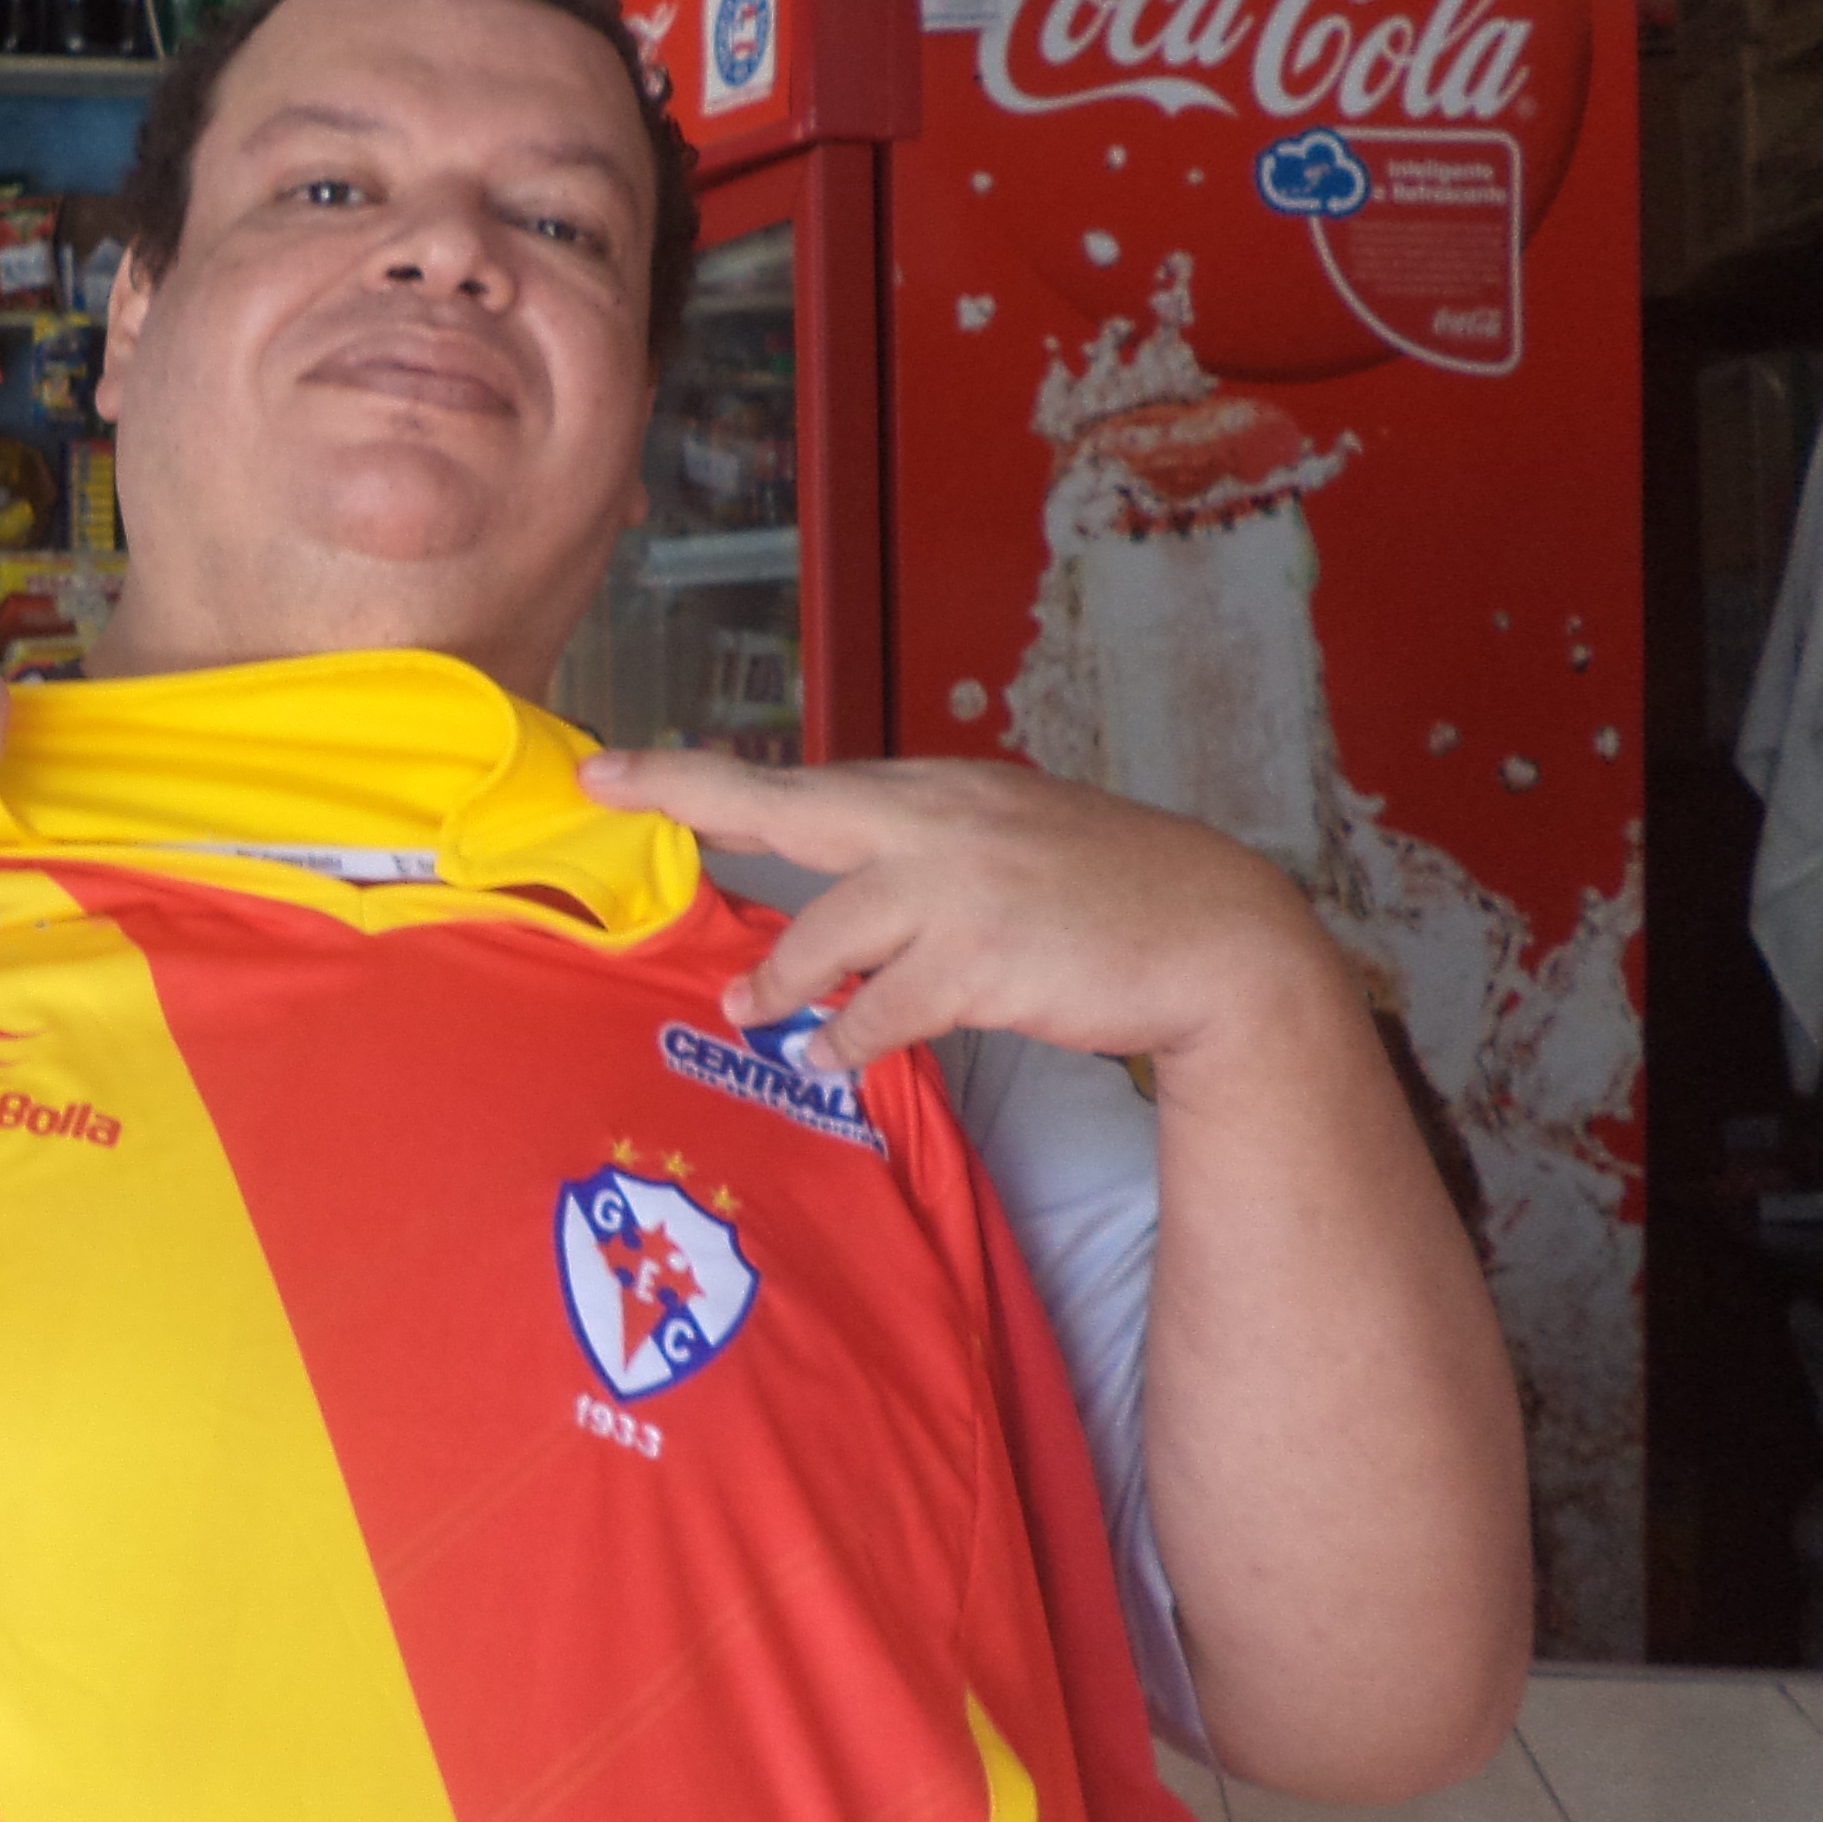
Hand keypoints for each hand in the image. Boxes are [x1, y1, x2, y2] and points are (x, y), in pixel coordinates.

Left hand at [575, 746, 1339, 1074]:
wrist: (1217, 934)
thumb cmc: (1106, 890)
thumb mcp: (1006, 835)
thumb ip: (918, 848)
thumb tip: (834, 889)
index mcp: (936, 791)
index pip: (798, 778)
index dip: (695, 772)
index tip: (611, 766)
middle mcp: (936, 822)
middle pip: (784, 806)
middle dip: (687, 794)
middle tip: (606, 794)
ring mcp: (958, 890)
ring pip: (821, 937)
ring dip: (775, 985)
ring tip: (747, 1014)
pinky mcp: (981, 962)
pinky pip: (879, 1012)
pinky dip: (848, 1039)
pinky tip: (831, 1055)